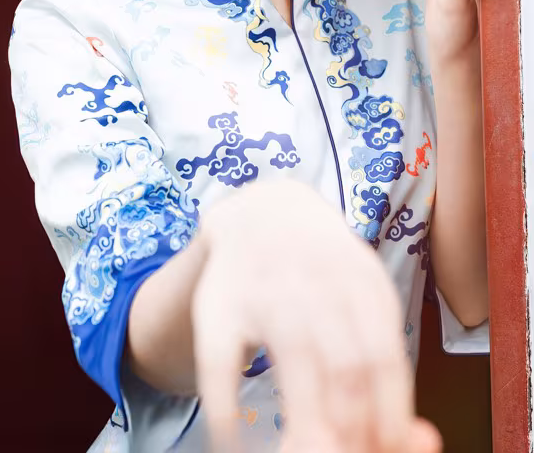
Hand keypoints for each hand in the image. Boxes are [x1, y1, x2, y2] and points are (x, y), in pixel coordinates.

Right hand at [191, 180, 442, 452]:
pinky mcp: (217, 304)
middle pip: (344, 367)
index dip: (389, 415)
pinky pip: (220, 366)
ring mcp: (263, 288)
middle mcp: (315, 280)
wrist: (263, 211)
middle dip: (352, 430)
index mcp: (361, 281)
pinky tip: (235, 444)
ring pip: (292, 365)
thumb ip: (387, 370)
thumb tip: (423, 446)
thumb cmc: (326, 274)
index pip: (384, 358)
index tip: (385, 448)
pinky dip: (227, 415)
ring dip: (304, 430)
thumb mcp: (365, 302)